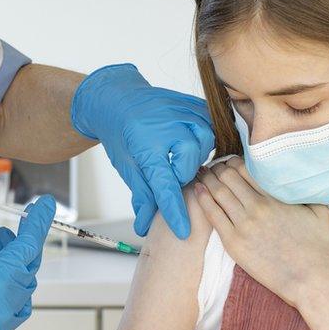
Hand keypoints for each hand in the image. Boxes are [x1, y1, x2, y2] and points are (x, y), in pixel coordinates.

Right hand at [0, 182, 55, 329]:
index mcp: (1, 280)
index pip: (31, 243)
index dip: (39, 221)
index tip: (46, 204)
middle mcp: (7, 305)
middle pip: (28, 266)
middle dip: (21, 244)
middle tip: (7, 228)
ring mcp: (0, 324)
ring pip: (22, 290)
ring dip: (15, 268)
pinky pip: (12, 311)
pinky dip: (9, 293)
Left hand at [71, 64, 214, 239]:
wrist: (117, 98)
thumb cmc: (120, 133)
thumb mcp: (126, 166)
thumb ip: (142, 195)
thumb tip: (144, 226)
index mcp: (146, 146)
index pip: (166, 187)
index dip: (175, 211)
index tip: (184, 231)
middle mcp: (168, 127)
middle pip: (190, 166)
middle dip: (181, 174)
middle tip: (168, 169)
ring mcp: (182, 112)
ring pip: (206, 144)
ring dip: (194, 155)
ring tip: (179, 154)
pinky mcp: (192, 104)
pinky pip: (210, 124)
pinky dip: (203, 135)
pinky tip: (191, 139)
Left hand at [194, 157, 328, 307]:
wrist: (312, 281)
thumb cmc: (320, 249)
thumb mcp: (320, 211)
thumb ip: (306, 191)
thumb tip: (299, 179)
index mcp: (276, 197)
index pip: (246, 169)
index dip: (234, 162)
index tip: (230, 163)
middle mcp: (257, 208)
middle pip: (228, 177)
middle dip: (219, 169)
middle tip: (214, 169)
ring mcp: (243, 226)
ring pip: (218, 193)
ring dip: (208, 181)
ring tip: (203, 175)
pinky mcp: (234, 244)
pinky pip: (212, 215)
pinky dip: (203, 200)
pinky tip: (197, 191)